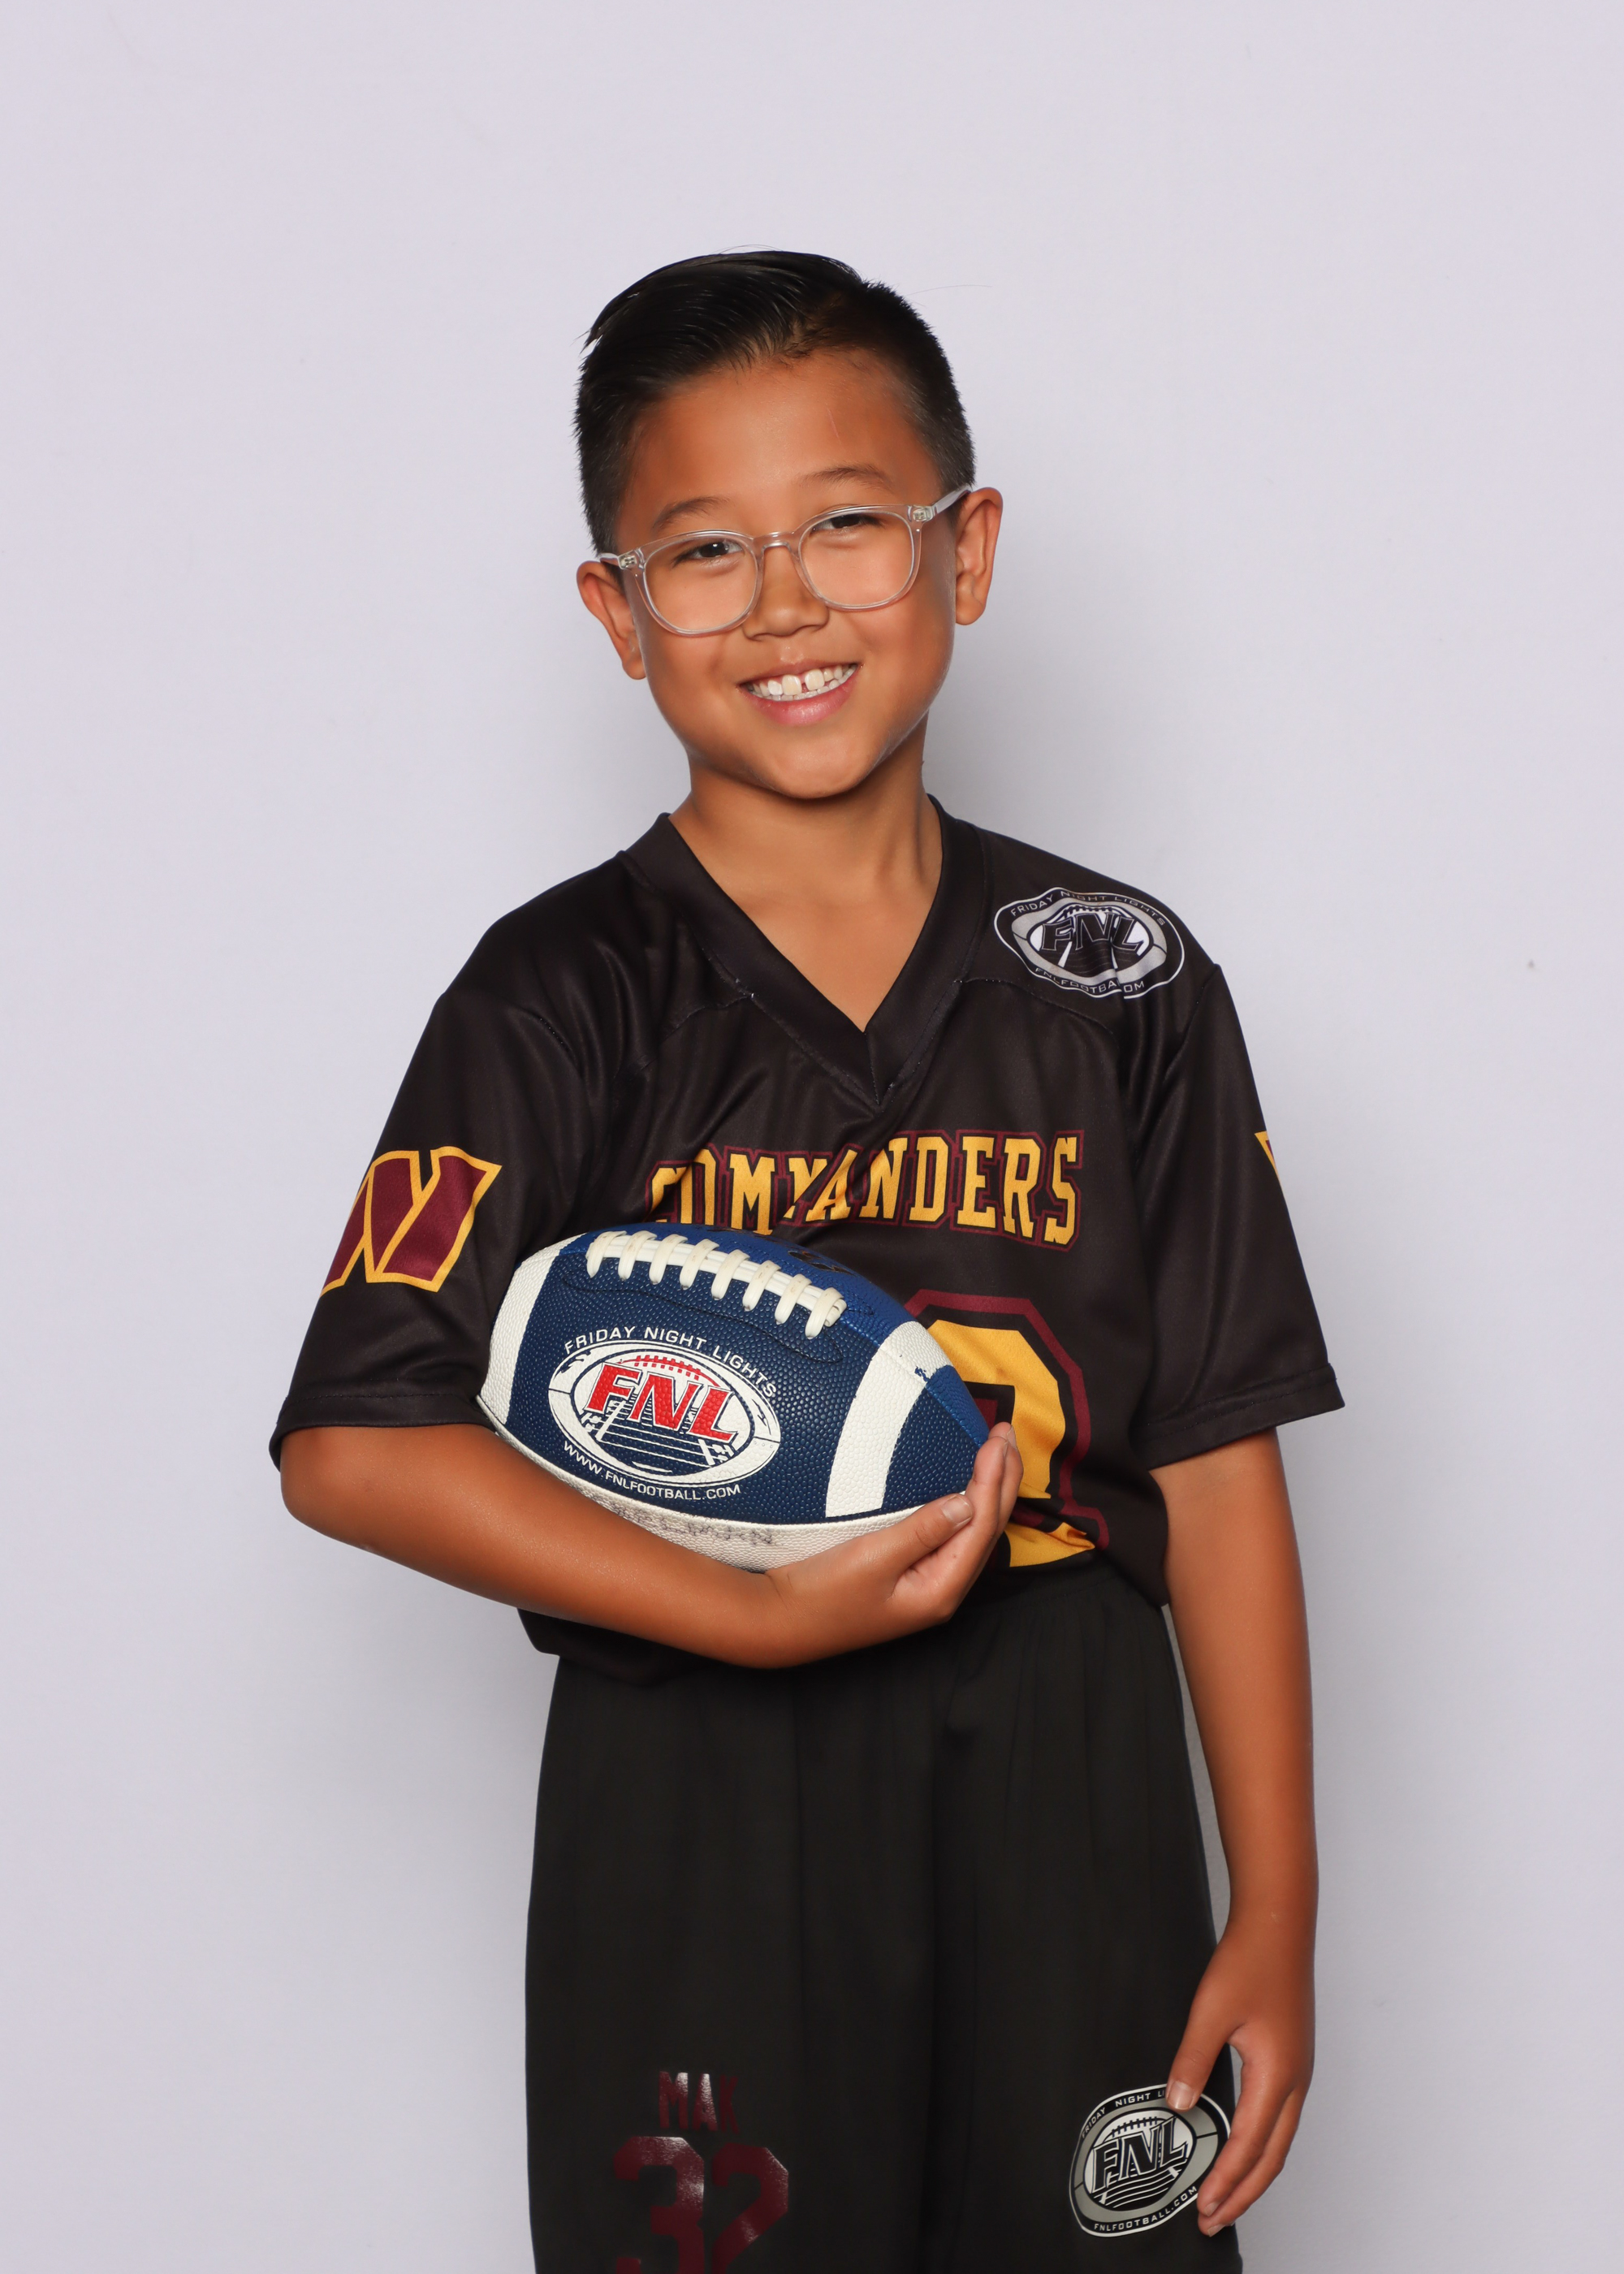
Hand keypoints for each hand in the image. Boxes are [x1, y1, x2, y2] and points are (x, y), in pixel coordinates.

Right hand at [753, 1423, 1019, 1664]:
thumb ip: (921, 1531)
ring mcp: (930, 1584)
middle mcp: (944, 1590)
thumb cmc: (821, 1595)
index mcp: (939, 1590)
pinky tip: (967, 1485)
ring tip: (998, 1451)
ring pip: (974, 1531)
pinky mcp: (914, 1575)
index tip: (995, 1439)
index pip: (979, 1526)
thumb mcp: (870, 1558)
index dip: (992, 1480)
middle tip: (1006, 1433)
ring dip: (988, 1489)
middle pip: (986, 1528)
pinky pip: (953, 1535)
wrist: (782, 1623)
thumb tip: (965, 1502)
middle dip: (1002, 1480)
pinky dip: (967, 1504)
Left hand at [1164, 1906, 1314, 2235]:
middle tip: (1212, 2221)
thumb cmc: (1249, 1961)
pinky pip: (1281, 2119)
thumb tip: (1177, 2105)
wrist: (1279, 1924)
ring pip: (1280, 2141)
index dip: (1225, 2182)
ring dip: (1253, 2173)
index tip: (1203, 2209)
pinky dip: (1261, 2146)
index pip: (1249, 2147)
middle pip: (1271, 2158)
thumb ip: (1192, 2059)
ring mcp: (1299, 2071)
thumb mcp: (1211, 2010)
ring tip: (1225, 2195)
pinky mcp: (1293, 2059)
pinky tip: (1241, 2147)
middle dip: (1242, 2193)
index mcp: (1277, 2075)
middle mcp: (1295, 2081)